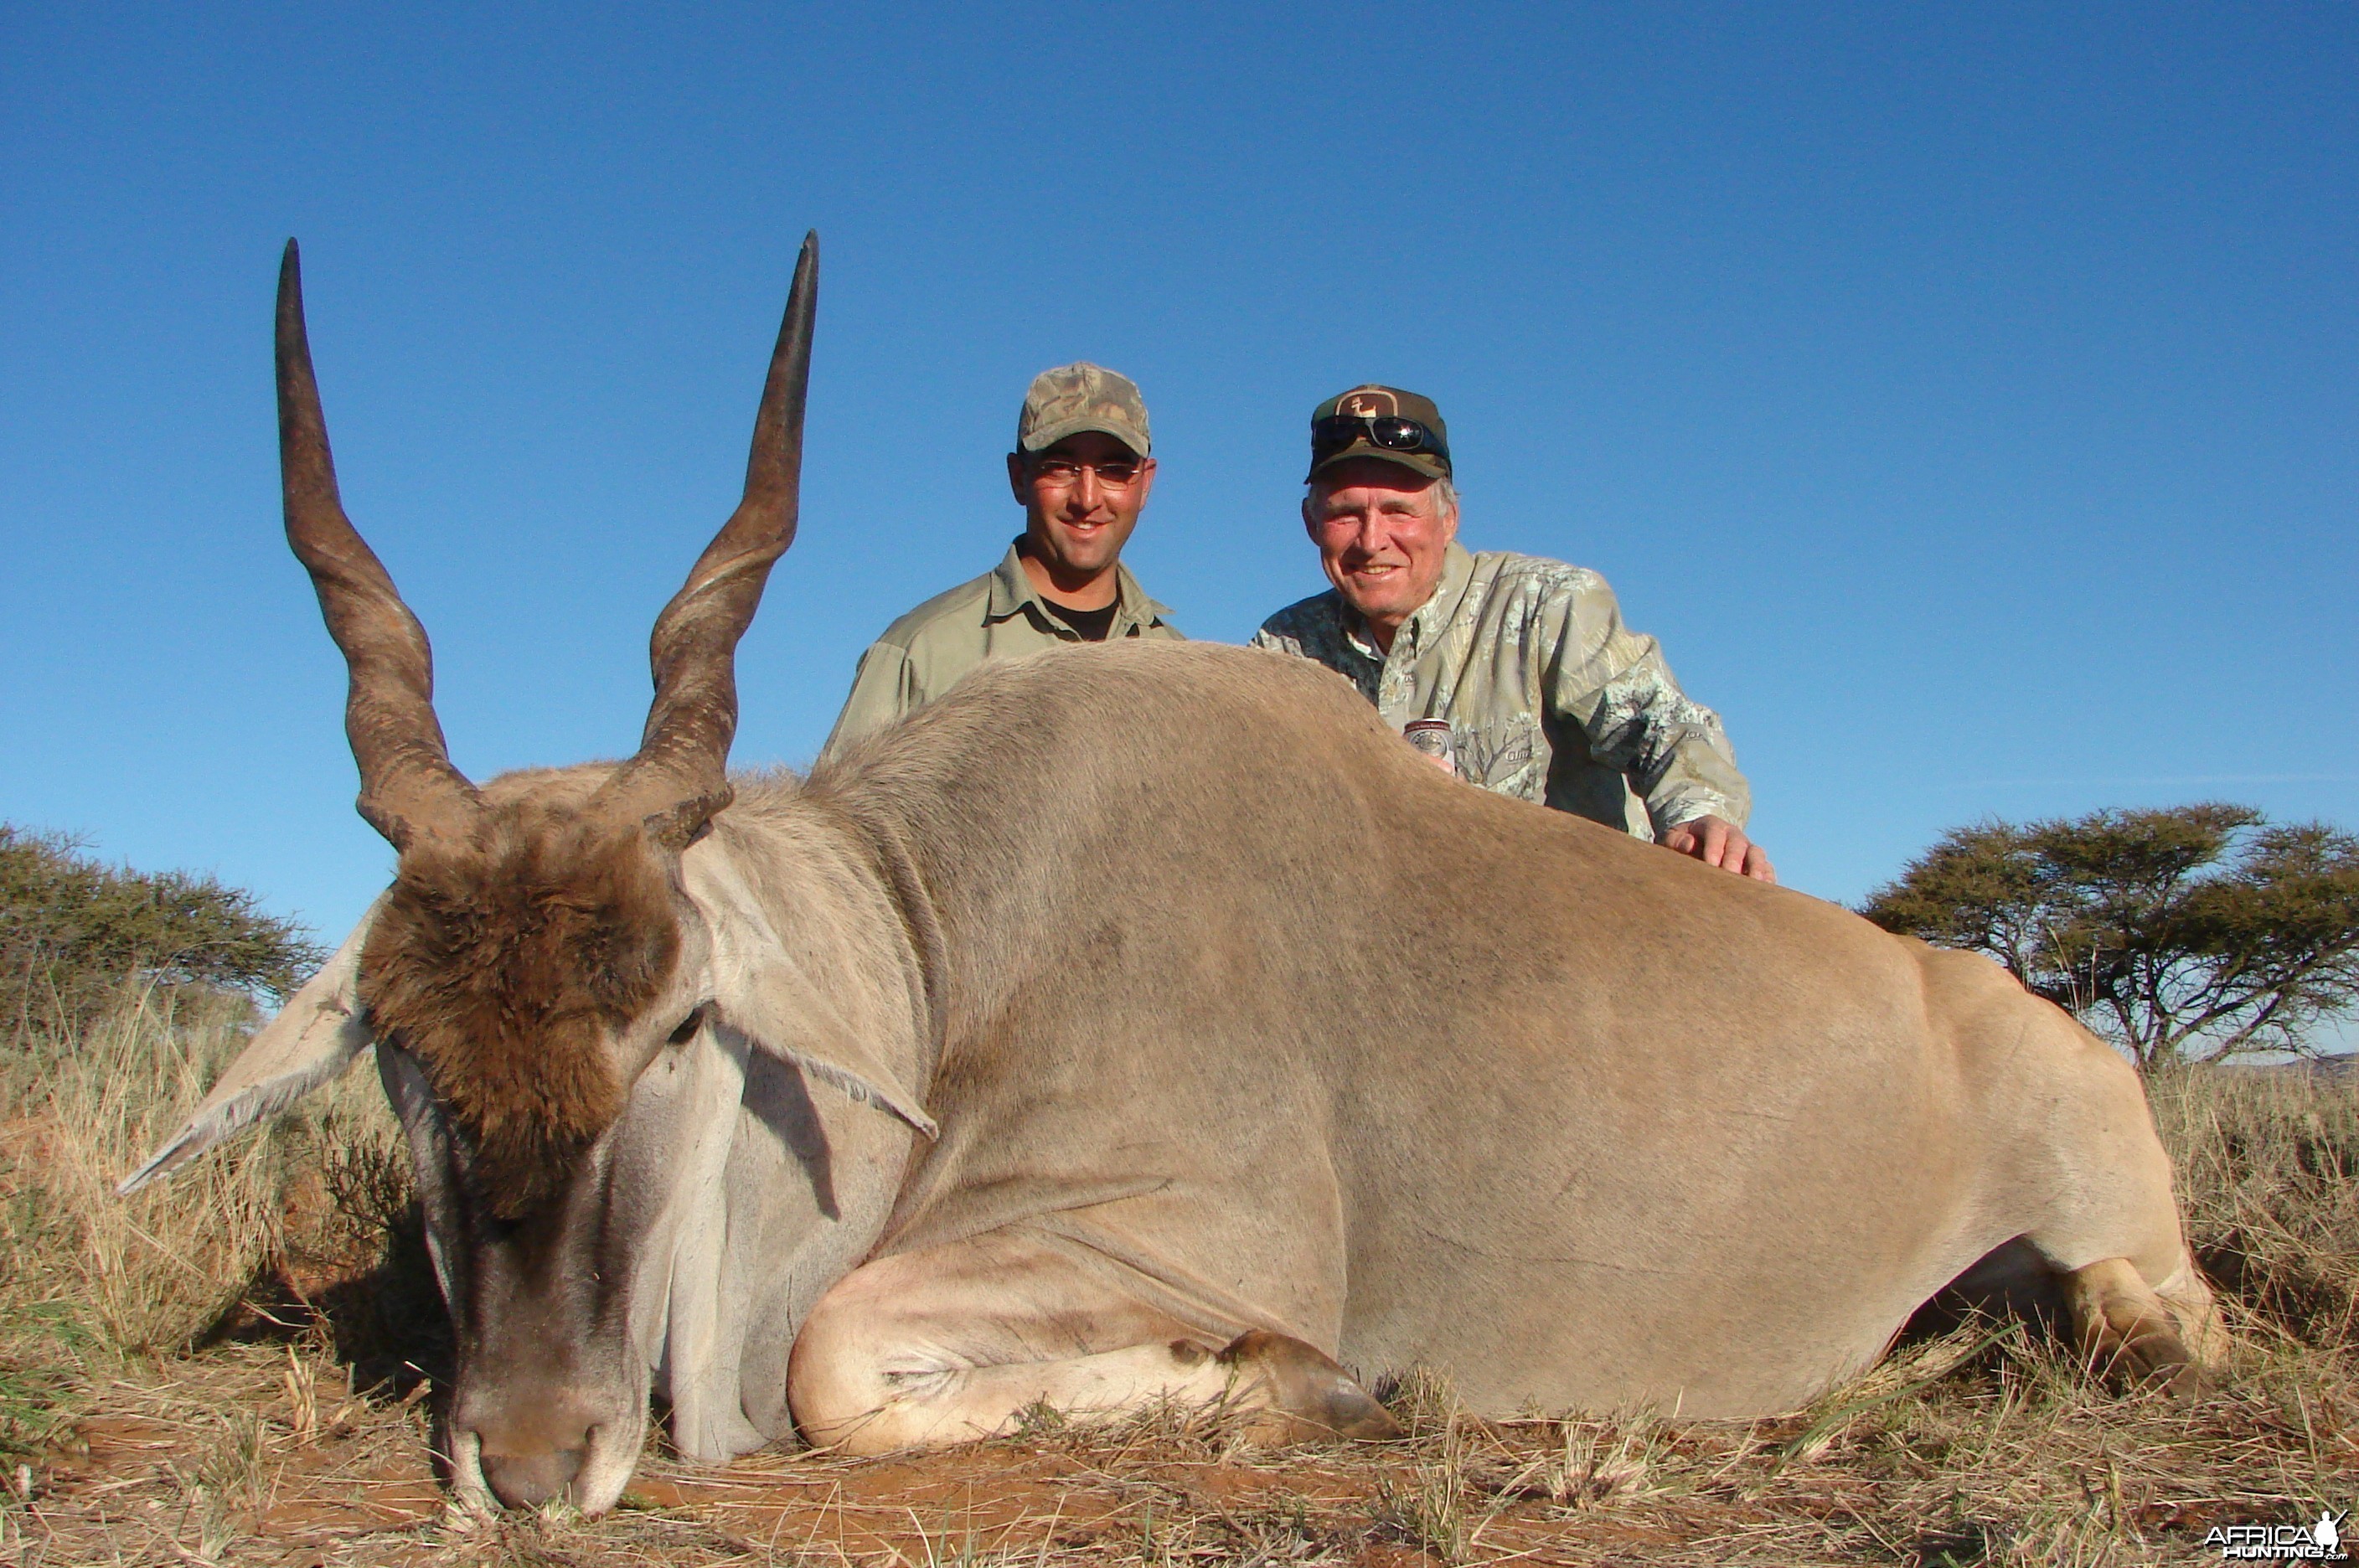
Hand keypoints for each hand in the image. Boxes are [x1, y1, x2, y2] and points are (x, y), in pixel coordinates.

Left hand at [1660, 815, 1775, 883]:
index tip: (1710, 864)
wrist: (1697, 843)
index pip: (1715, 832)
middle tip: (1730, 874)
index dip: (1714, 847)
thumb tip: (1688, 845)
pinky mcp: (1757, 863)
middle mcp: (1733, 835)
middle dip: (1734, 859)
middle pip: (1737, 844)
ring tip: (1754, 882)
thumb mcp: (1672, 838)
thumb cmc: (1682, 843)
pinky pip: (1767, 868)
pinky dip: (1768, 877)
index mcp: (1712, 826)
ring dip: (1757, 867)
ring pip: (1757, 854)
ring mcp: (1747, 849)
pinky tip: (1767, 889)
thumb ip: (1675, 840)